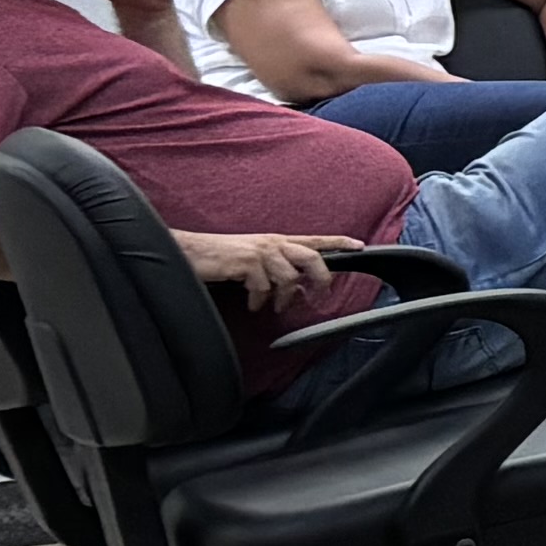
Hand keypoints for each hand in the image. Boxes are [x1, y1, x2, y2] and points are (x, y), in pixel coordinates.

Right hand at [178, 229, 359, 312]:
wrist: (186, 252)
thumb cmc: (218, 258)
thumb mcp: (253, 262)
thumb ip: (276, 273)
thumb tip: (298, 292)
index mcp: (276, 240)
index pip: (314, 239)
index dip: (338, 241)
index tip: (359, 245)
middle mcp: (272, 243)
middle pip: (313, 258)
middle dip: (322, 279)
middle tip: (319, 297)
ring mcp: (260, 251)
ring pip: (290, 278)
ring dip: (284, 298)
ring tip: (274, 306)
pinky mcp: (246, 263)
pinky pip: (265, 288)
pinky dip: (259, 301)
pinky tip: (252, 305)